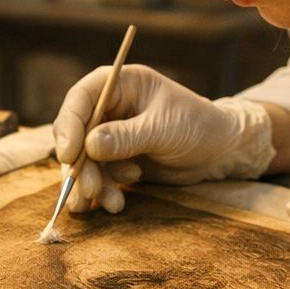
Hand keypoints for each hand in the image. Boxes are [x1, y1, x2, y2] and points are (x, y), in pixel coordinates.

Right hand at [51, 64, 276, 213]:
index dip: (70, 125)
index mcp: (121, 84)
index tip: (69, 154)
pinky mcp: (116, 159)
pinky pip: (98, 174)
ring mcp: (111, 134)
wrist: (220, 150)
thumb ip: (127, 137)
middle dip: (80, 164)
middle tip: (89, 189)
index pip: (81, 98)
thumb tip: (89, 146)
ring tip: (110, 201)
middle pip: (77, 133)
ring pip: (85, 159)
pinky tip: (114, 203)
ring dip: (92, 183)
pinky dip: (102, 191)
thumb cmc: (198, 125)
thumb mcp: (164, 129)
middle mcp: (110, 107)